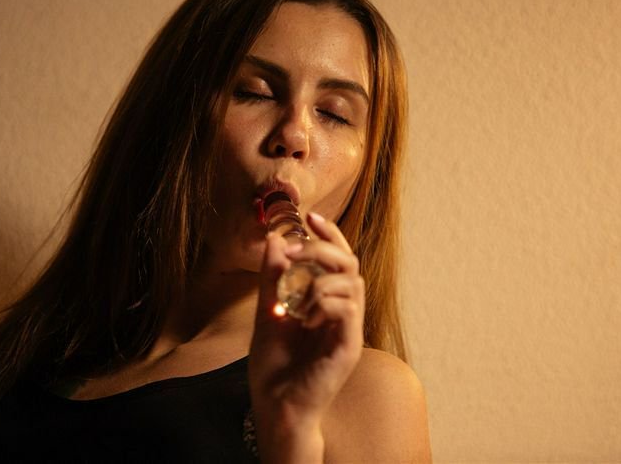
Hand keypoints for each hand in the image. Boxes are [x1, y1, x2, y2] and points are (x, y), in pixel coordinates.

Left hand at [248, 212, 364, 461]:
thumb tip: (275, 239)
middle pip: (350, 263)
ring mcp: (349, 328)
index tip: (310, 216)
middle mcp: (343, 311)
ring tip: (296, 299)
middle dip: (323, 248)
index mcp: (327, 300)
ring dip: (321, 279)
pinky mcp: (349, 345)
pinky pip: (348, 309)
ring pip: (352, 283)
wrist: (274, 404)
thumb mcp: (267, 309)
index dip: (330, 234)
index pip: (338, 259)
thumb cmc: (273, 364)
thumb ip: (273, 276)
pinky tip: (305, 317)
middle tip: (296, 250)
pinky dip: (325, 303)